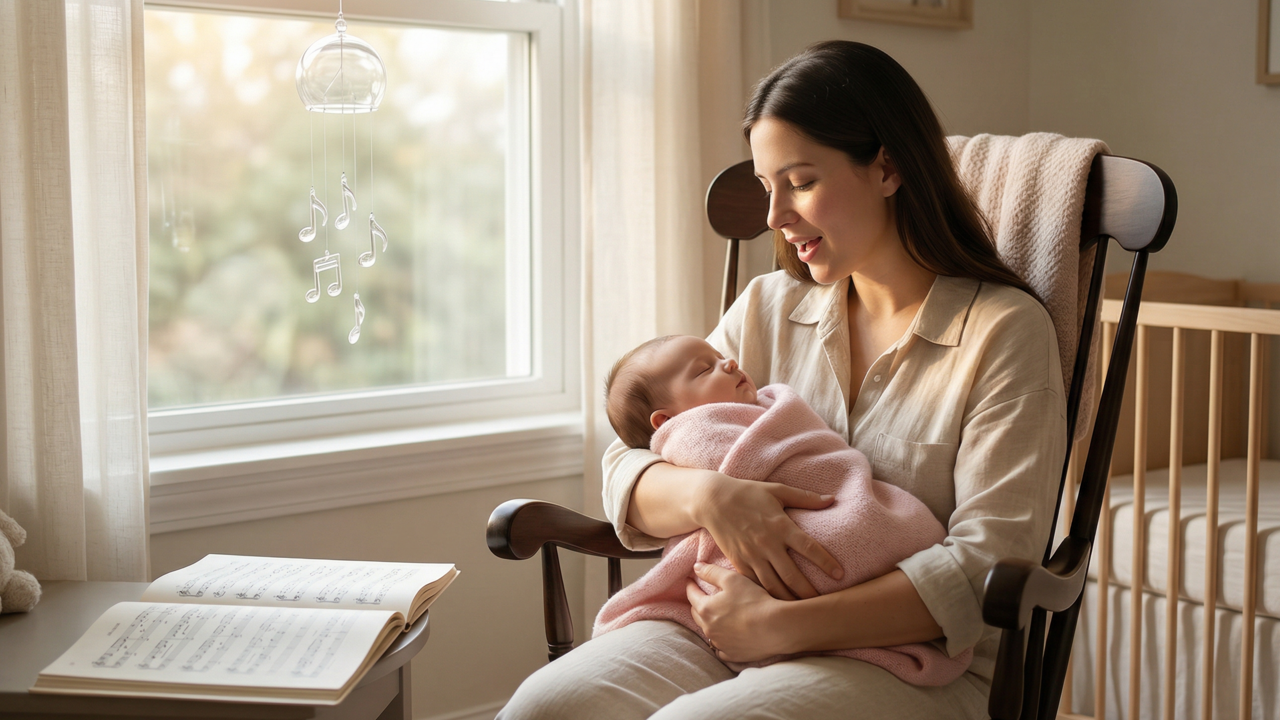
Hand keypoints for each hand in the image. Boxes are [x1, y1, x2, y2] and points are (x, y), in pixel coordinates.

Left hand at [687, 562, 791, 662]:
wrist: (776, 628)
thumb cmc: (754, 600)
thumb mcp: (732, 579)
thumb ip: (711, 572)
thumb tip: (695, 568)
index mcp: (706, 609)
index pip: (692, 595)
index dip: (690, 586)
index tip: (689, 580)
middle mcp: (709, 629)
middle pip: (696, 614)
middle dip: (697, 604)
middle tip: (700, 597)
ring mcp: (720, 644)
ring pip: (708, 632)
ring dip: (708, 623)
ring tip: (714, 616)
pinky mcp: (732, 655)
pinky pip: (720, 649)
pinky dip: (720, 642)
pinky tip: (724, 637)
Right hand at [694, 473, 842, 599]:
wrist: (712, 501)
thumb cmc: (748, 493)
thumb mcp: (777, 490)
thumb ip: (805, 497)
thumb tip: (832, 499)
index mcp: (780, 526)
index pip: (809, 547)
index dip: (826, 562)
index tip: (840, 575)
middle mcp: (767, 544)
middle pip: (792, 575)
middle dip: (809, 593)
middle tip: (823, 605)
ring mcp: (752, 556)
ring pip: (773, 585)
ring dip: (789, 601)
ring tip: (802, 613)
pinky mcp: (738, 563)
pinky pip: (755, 585)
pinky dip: (766, 596)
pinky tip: (776, 607)